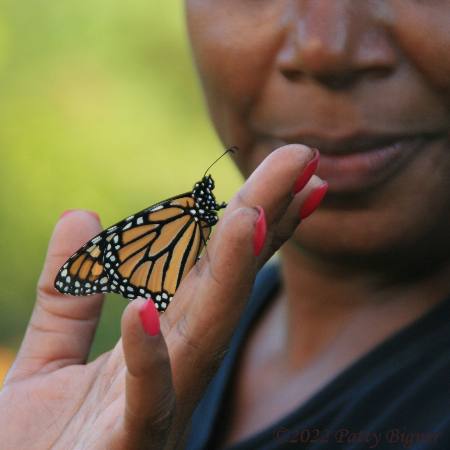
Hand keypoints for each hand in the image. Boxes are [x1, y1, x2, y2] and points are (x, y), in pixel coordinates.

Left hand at [0, 145, 325, 449]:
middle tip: (303, 160)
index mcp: (160, 344)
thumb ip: (68, 290)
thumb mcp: (48, 354)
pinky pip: (142, 399)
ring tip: (251, 215)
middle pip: (225, 284)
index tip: (288, 177)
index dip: (253, 222)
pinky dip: (148, 355)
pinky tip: (147, 308)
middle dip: (266, 220)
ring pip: (202, 334)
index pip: (215, 269)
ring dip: (228, 273)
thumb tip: (81, 216)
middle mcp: (173, 369)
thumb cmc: (37, 446)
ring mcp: (155, 409)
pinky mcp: (122, 447)